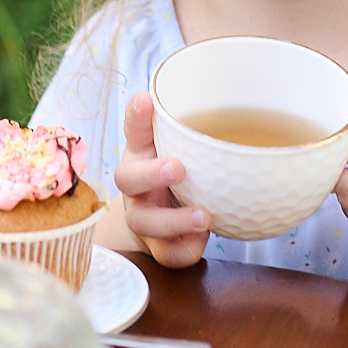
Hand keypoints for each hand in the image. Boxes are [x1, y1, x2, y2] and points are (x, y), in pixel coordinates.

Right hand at [111, 93, 211, 267]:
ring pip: (145, 222)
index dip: (137, 117)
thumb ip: (188, 129)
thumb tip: (219, 94)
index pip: (134, 131)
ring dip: (173, 220)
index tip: (147, 100)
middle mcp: (136, 187)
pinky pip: (167, 254)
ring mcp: (144, 218)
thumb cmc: (171, 178)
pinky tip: (203, 239)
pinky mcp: (158, 247)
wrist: (158, 225)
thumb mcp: (177, 150)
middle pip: (128, 179)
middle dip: (151, 174)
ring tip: (204, 216)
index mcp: (141, 155)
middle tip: (177, 168)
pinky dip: (186, 249)